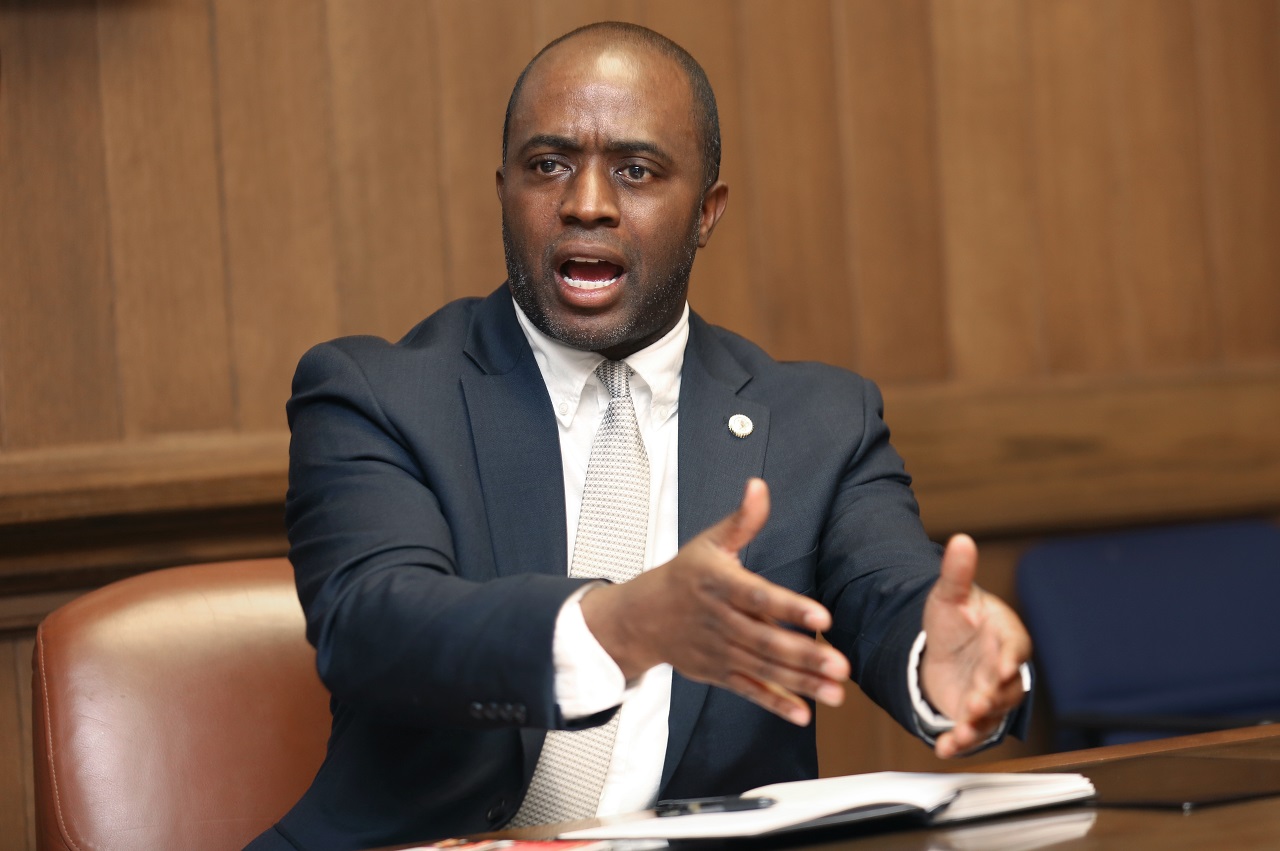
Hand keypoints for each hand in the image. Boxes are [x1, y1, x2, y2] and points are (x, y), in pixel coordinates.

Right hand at [580, 478, 849, 725]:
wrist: (641, 618)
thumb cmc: (684, 576)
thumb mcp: (709, 543)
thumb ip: (742, 520)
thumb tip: (759, 486)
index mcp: (720, 585)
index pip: (759, 597)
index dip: (790, 608)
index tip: (823, 617)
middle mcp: (721, 621)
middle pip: (767, 641)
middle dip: (805, 655)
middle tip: (841, 665)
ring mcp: (720, 651)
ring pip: (764, 669)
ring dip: (801, 683)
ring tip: (836, 692)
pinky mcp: (719, 673)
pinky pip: (749, 690)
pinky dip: (774, 704)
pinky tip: (803, 714)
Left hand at [920, 534, 1031, 757]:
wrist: (943, 648)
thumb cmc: (956, 620)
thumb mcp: (950, 595)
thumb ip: (957, 573)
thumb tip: (961, 539)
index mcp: (1006, 638)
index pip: (1014, 649)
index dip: (1009, 659)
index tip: (1002, 667)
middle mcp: (1002, 671)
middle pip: (1006, 688)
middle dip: (993, 696)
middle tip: (978, 701)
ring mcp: (990, 696)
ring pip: (992, 714)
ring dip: (977, 724)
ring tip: (962, 730)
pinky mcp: (972, 715)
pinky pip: (971, 732)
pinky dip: (960, 743)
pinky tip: (944, 748)